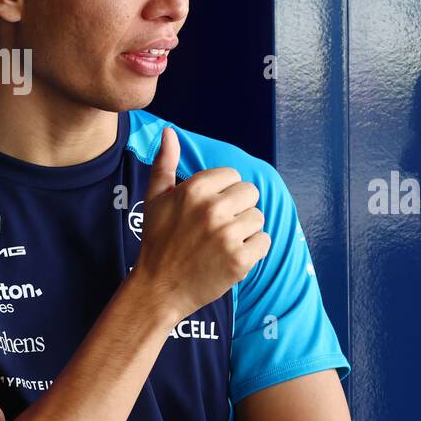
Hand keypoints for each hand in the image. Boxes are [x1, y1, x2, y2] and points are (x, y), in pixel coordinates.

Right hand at [134, 128, 271, 318]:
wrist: (159, 289)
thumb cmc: (158, 241)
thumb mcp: (156, 199)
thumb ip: (165, 163)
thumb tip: (169, 131)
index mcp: (195, 190)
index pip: (233, 176)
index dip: (224, 193)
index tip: (208, 210)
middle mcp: (212, 209)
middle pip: (251, 193)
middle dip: (239, 209)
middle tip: (217, 228)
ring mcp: (227, 235)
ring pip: (259, 218)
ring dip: (246, 230)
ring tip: (223, 243)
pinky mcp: (240, 260)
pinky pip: (265, 242)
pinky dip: (253, 251)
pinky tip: (232, 257)